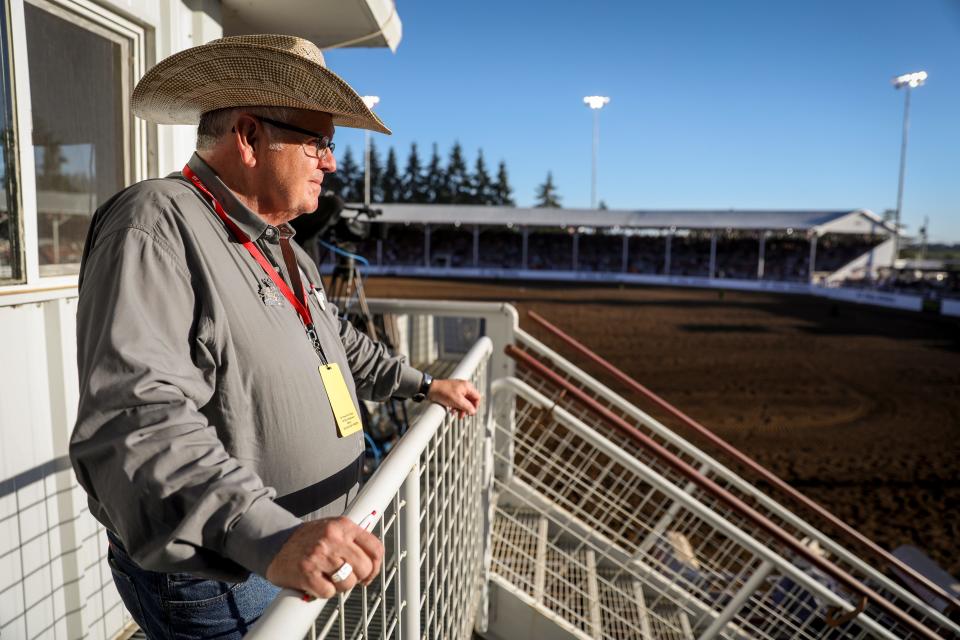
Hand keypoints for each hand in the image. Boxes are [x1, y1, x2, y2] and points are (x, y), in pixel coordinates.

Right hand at [265, 517, 382, 598]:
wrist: (274, 543)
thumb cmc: (307, 539)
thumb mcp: (333, 529)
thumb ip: (353, 540)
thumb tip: (373, 562)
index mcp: (343, 525)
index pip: (375, 548)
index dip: (376, 566)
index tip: (369, 573)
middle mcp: (333, 538)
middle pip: (364, 567)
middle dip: (357, 577)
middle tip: (345, 576)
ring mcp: (319, 556)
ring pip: (348, 582)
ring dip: (340, 586)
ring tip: (328, 578)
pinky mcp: (306, 573)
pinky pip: (329, 592)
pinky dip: (324, 592)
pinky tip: (316, 583)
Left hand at [427, 378, 480, 418]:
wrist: (430, 389)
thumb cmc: (443, 392)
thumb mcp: (457, 401)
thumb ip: (467, 407)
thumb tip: (473, 411)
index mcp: (467, 387)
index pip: (477, 397)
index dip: (475, 406)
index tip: (470, 413)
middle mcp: (464, 387)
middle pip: (470, 400)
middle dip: (467, 409)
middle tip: (463, 415)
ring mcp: (458, 390)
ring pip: (464, 402)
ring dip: (461, 409)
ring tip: (456, 414)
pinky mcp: (452, 393)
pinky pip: (457, 401)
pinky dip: (456, 406)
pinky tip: (452, 410)